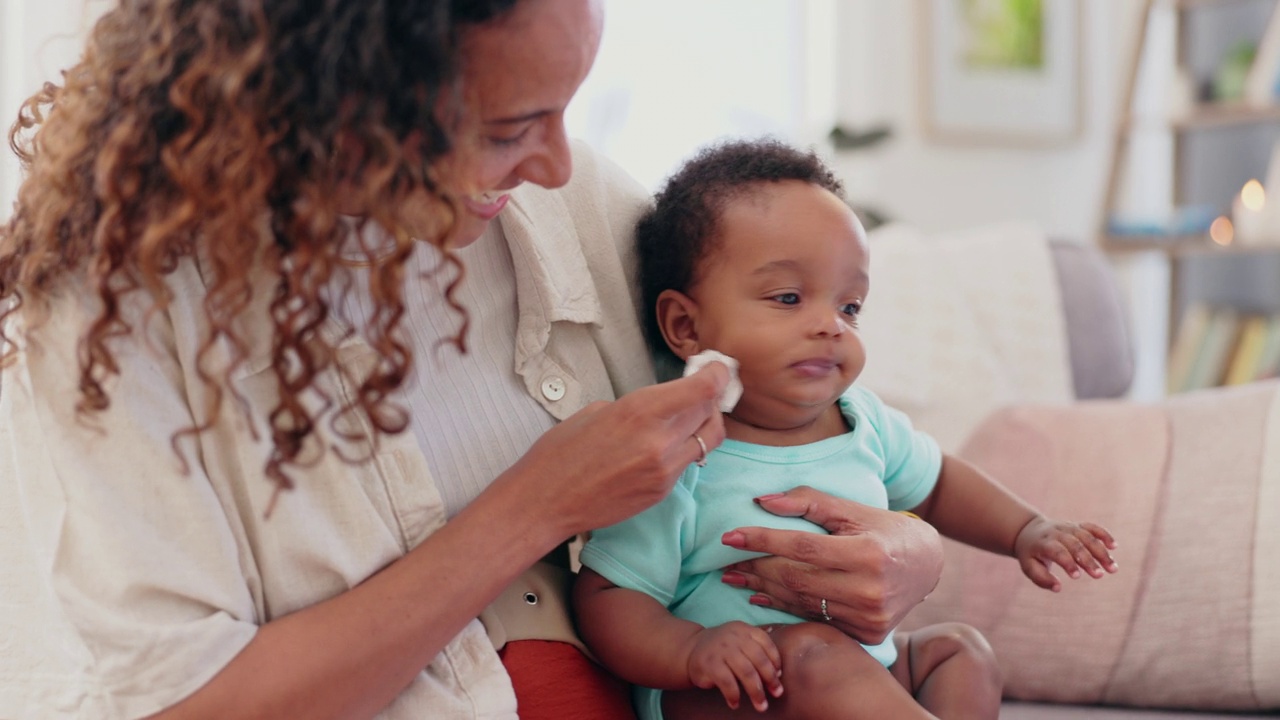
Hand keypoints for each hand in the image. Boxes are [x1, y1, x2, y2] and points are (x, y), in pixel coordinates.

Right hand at [500, 363, 728, 537]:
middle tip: (705, 387)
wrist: (544, 502)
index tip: (716, 368)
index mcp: (640, 412)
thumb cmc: (559, 453)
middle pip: (710, 411)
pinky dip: (687, 447)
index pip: (703, 390)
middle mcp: (660, 441)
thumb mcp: (596, 412)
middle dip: (711, 396)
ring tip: (692, 416)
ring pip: (708, 439)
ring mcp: (665, 471)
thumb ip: (636, 407)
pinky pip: (688, 462)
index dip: (717, 375)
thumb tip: (661, 407)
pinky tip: (668, 443)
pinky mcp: (662, 492)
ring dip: (705, 423)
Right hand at [682, 622, 782, 711]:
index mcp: (744, 630)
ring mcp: (721, 649)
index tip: (779, 676)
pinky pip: (727, 682)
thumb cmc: (724, 650)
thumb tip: (777, 674)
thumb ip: (757, 651)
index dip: (775, 661)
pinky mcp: (709, 663)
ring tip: (761, 705)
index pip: (766, 643)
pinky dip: (734, 695)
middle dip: (770, 679)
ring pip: (746, 672)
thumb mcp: (740, 641)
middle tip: (777, 694)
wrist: (691, 649)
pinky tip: (735, 703)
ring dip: (756, 692)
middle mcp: (733, 637)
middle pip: (758, 659)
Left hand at [718, 486, 941, 645]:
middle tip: (725, 560)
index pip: (803, 547)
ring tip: (734, 578)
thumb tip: (763, 501)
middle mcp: (870, 591)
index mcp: (869, 554)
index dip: (763, 540)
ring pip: (801, 603)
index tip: (730, 536)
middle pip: (797, 578)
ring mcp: (869, 618)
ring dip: (762, 589)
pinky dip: (784, 607)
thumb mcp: (853, 509)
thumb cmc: (885, 530)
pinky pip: (814, 619)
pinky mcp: (866, 634)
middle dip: (756, 567)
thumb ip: (809, 501)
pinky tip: (760, 597)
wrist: (928, 566)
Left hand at [1014, 515, 1117, 591]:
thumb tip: (1058, 588)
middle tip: (1099, 575)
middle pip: (1075, 545)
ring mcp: (1068, 527)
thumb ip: (1042, 579)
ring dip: (1101, 552)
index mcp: (1044, 543)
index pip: (1058, 552)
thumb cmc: (1030, 554)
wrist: (1028, 531)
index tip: (1078, 576)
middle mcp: (1057, 533)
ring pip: (1087, 537)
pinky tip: (1114, 546)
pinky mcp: (1077, 525)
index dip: (1068, 563)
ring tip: (1112, 568)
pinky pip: (1092, 527)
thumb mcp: (1028, 567)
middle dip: (1088, 560)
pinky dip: (1103, 535)